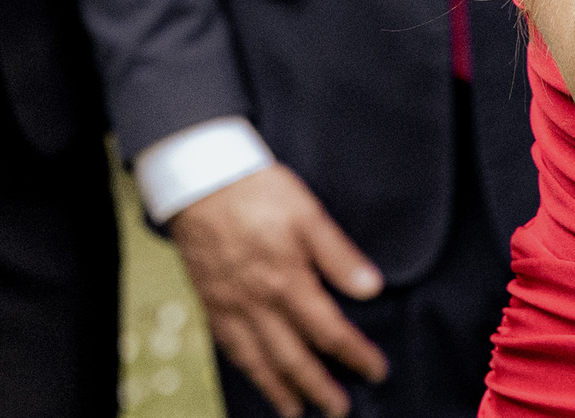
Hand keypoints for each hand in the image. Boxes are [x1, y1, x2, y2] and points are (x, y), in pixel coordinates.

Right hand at [172, 165, 388, 417]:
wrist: (199, 180)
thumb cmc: (257, 191)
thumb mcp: (308, 213)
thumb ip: (339, 256)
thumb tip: (372, 289)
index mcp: (288, 280)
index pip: (329, 331)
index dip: (355, 354)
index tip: (376, 370)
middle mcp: (258, 302)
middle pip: (293, 358)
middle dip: (319, 388)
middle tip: (340, 409)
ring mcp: (231, 306)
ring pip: (258, 361)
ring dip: (280, 390)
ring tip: (297, 412)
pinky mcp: (211, 302)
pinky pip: (230, 347)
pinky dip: (247, 368)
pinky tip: (257, 375)